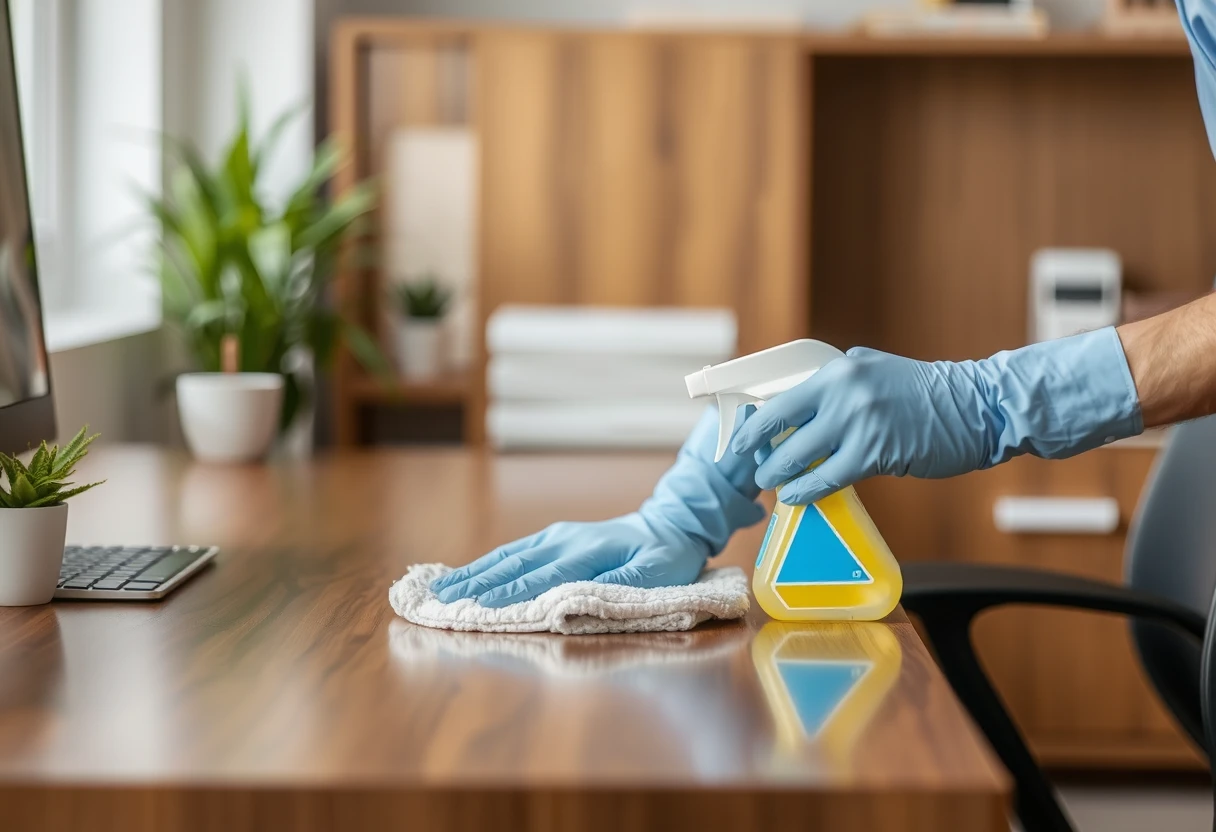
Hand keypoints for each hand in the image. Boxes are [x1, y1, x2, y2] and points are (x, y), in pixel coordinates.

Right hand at [431, 406, 766, 606]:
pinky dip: (486, 565)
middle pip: (510, 565)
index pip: (538, 578)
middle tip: (436, 602)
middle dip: (472, 585)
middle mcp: (563, 540)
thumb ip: (617, 587)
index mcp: (586, 551)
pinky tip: (468, 575)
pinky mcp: (554, 539)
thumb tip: (574, 600)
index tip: (472, 610)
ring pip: (506, 557)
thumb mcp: (657, 574)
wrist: (673, 523)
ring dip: (471, 574)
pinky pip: (514, 553)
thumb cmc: (668, 556)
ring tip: (439, 589)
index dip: (505, 595)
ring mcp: (556, 536)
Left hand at [732, 329, 1141, 504]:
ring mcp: (859, 420)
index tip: (739, 441)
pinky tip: (797, 498)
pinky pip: (829, 477)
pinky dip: (808, 490)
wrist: (977, 406)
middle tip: (754, 469)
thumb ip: (836, 388)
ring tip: (773, 485)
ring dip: (780, 475)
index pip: (781, 396)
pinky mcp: (876, 451)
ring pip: (800, 455)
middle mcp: (843, 389)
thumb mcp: (873, 373)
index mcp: (838, 369)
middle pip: (782, 426)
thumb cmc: (925, 395)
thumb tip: (798, 412)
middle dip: (762, 453)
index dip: (755, 423)